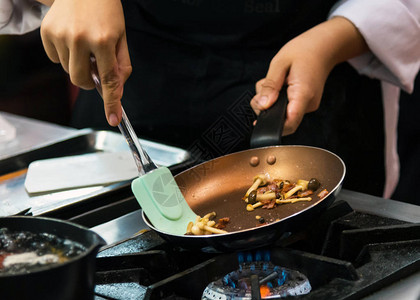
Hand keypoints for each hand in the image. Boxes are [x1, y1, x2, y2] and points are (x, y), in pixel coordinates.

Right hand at [39, 0, 131, 125]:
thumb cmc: (106, 11)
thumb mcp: (121, 36)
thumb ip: (121, 65)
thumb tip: (118, 91)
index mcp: (103, 40)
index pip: (108, 80)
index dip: (111, 102)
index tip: (113, 119)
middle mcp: (80, 38)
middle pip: (81, 81)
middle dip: (90, 81)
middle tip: (95, 67)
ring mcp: (60, 35)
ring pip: (68, 71)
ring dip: (78, 65)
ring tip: (85, 44)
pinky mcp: (46, 32)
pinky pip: (55, 59)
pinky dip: (65, 55)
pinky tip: (72, 39)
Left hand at [250, 17, 367, 135]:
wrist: (323, 46)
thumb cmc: (303, 51)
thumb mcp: (279, 63)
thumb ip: (270, 86)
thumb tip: (262, 105)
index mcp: (303, 93)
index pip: (290, 122)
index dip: (273, 127)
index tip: (258, 122)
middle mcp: (308, 103)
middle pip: (283, 120)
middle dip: (266, 110)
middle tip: (262, 90)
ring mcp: (308, 105)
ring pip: (283, 114)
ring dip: (271, 102)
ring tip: (274, 82)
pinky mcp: (305, 103)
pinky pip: (287, 108)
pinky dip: (278, 99)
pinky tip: (279, 86)